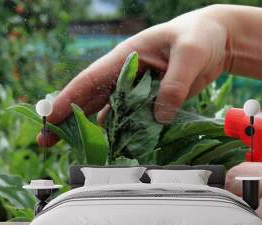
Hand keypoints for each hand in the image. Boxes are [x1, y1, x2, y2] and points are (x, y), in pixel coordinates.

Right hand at [38, 6, 229, 145]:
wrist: (216, 40)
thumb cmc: (199, 35)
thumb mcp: (189, 54)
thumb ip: (174, 85)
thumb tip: (159, 117)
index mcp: (126, 56)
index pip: (91, 79)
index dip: (67, 98)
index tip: (49, 117)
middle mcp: (126, 74)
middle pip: (90, 99)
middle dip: (68, 120)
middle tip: (46, 141)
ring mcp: (137, 89)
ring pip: (108, 112)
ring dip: (92, 132)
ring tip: (76, 152)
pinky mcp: (151, 101)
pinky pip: (132, 120)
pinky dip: (122, 134)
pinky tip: (114, 148)